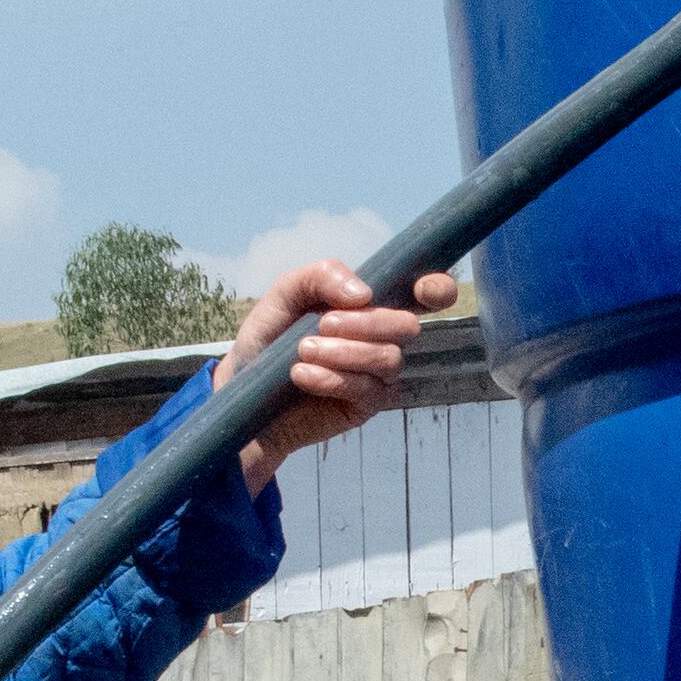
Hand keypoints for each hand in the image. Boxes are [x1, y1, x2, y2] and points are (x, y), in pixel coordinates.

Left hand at [213, 264, 458, 489]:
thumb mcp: (285, 294)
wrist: (243, 390)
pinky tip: (301, 374)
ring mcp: (378, 373)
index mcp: (371, 304)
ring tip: (301, 352)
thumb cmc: (268, 337)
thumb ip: (321, 276)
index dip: (437, 289)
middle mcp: (383, 337)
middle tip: (322, 325)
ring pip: (388, 358)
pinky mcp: (366, 404)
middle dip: (367, 324)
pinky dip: (332, 378)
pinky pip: (366, 389)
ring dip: (344, 352)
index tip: (424, 289)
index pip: (425, 293)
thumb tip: (365, 294)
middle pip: (407, 326)